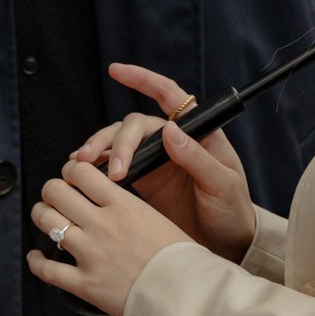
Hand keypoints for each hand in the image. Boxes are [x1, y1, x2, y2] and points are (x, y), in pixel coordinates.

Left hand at [30, 158, 192, 315]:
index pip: (81, 171)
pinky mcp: (84, 283)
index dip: (70, 170)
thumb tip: (112, 202)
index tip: (72, 176)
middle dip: (51, 190)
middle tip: (55, 196)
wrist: (185, 294)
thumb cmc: (179, 259)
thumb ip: (129, 207)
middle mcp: (101, 224)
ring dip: (41, 216)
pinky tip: (37, 257)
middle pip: (55, 191)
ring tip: (45, 218)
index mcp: (122, 204)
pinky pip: (47, 269)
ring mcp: (90, 253)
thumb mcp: (157, 218)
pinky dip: (36, 261)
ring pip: (46, 222)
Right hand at [71, 63, 256, 262]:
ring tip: (84, 164)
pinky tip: (82, 171)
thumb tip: (170, 130)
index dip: (144, 80)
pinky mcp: (143, 182)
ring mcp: (156, 161)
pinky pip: (116, 165)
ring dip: (102, 148)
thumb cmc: (233, 210)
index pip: (171, 97)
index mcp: (198, 134)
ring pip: (121, 142)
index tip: (117, 70)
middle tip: (115, 168)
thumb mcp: (223, 184)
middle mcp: (173, 142)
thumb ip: (198, 159)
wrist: (226, 244)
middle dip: (120, 140)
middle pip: (137, 125)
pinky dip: (98, 165)